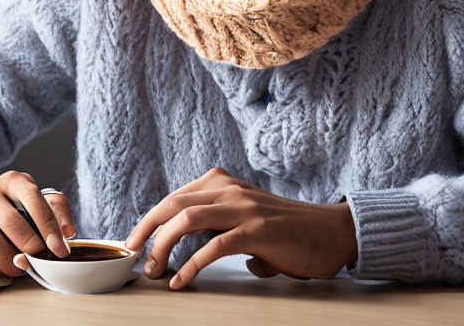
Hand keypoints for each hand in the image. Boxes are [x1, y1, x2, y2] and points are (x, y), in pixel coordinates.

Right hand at [0, 170, 74, 277]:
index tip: (59, 247)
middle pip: (12, 223)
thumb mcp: (34, 198)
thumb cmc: (9, 205)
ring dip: (11, 263)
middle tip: (39, 258)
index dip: (48, 224)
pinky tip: (1, 267)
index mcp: (12, 181)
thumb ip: (56, 210)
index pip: (33, 198)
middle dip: (30, 247)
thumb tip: (68, 231)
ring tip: (21, 267)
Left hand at [124, 167, 357, 289]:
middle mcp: (230, 189)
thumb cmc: (289, 229)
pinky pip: (214, 246)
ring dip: (163, 244)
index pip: (175, 197)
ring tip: (154, 268)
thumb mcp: (248, 217)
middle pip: (173, 203)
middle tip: (133, 254)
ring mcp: (244, 208)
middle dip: (146, 229)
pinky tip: (181, 280)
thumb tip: (205, 255)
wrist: (330, 231)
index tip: (136, 242)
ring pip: (187, 218)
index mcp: (224, 183)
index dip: (150, 219)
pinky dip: (191, 264)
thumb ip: (223, 227)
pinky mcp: (257, 230)